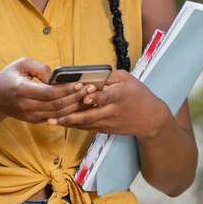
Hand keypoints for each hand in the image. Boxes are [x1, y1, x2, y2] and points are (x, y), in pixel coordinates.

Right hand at [0, 57, 97, 124]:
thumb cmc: (8, 77)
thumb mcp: (21, 64)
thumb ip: (40, 68)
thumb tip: (56, 77)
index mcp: (21, 90)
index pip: (48, 93)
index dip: (65, 90)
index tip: (79, 83)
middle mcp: (26, 106)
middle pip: (56, 106)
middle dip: (75, 98)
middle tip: (90, 89)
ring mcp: (30, 116)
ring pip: (58, 115)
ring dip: (75, 107)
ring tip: (88, 97)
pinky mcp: (34, 120)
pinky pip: (55, 118)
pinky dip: (68, 112)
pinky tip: (78, 104)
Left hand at [46, 70, 169, 137]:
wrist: (151, 119)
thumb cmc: (138, 94)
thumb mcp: (127, 79)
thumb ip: (109, 76)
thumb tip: (90, 75)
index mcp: (120, 95)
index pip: (106, 96)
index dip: (95, 97)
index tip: (85, 97)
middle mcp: (112, 110)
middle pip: (90, 114)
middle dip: (70, 115)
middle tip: (54, 114)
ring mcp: (108, 122)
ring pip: (85, 123)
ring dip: (68, 122)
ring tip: (51, 120)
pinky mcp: (105, 129)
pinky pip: (87, 128)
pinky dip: (74, 125)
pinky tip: (61, 123)